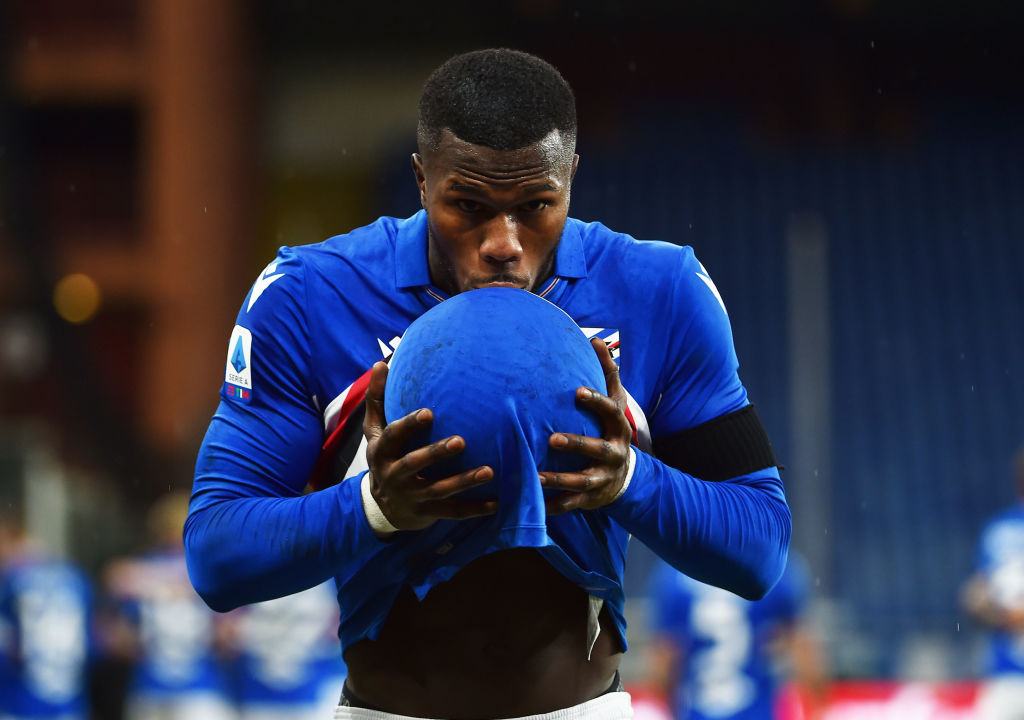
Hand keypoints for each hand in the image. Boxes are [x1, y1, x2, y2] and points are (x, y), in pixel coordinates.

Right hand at [362, 361, 496, 530]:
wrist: (382, 507)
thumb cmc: (385, 456)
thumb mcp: (374, 431)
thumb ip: (378, 398)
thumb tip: (380, 362)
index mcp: (381, 451)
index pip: (392, 436)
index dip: (409, 425)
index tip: (429, 412)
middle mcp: (393, 475)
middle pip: (414, 464)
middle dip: (436, 453)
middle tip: (462, 441)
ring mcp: (411, 497)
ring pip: (439, 491)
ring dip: (464, 481)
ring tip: (489, 471)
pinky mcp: (427, 513)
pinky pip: (453, 512)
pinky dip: (475, 509)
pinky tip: (497, 502)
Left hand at [540, 338, 632, 513]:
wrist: (623, 475)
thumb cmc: (610, 429)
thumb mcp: (614, 402)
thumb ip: (607, 373)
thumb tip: (596, 339)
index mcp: (619, 427)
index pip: (610, 412)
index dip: (596, 402)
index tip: (577, 392)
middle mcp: (614, 454)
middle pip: (597, 449)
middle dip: (576, 444)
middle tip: (551, 439)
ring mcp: (603, 478)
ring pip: (582, 481)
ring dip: (559, 480)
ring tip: (535, 476)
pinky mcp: (591, 499)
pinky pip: (572, 504)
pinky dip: (554, 505)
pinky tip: (534, 505)